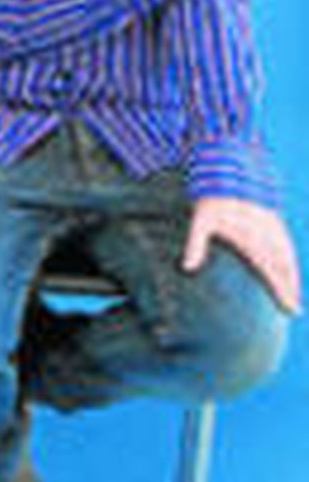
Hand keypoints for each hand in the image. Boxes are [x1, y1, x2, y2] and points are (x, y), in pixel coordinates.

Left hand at [184, 196, 301, 314]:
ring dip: (292, 275)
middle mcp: (268, 237)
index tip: (291, 309)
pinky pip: (286, 243)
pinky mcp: (273, 218)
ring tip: (293, 292)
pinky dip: (290, 258)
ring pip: (288, 257)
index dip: (282, 292)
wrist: (230, 171)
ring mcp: (273, 228)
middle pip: (285, 269)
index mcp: (254, 242)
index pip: (273, 274)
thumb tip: (187, 268)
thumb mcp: (201, 220)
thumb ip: (195, 244)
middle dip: (291, 289)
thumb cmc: (213, 199)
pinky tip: (288, 263)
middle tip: (295, 310)